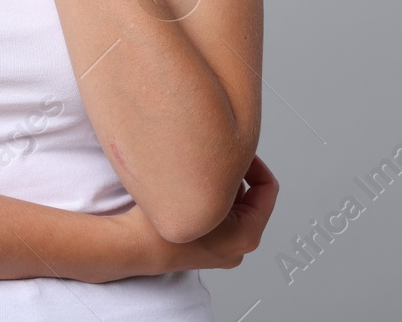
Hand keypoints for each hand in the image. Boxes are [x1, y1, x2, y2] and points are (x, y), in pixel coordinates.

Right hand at [108, 155, 278, 276]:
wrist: (133, 246)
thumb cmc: (161, 225)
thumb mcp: (204, 190)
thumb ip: (227, 173)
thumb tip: (238, 153)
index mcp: (247, 236)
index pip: (268, 189)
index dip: (255, 164)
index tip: (238, 151)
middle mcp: (239, 247)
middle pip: (252, 197)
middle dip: (236, 176)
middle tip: (219, 158)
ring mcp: (223, 249)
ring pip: (234, 206)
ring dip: (221, 187)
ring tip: (204, 172)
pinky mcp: (208, 248)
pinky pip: (219, 217)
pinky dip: (211, 201)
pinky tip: (193, 189)